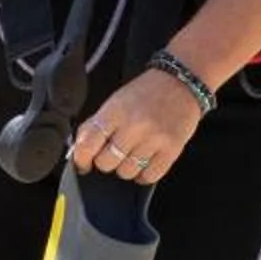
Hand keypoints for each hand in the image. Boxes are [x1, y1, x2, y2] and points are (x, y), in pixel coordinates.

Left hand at [74, 69, 207, 184]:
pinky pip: (149, 177)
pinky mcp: (171, 150)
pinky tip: (146, 162)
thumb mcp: (115, 101)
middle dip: (106, 161)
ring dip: (126, 168)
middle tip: (114, 153)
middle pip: (106, 163)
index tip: (83, 163)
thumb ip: (96, 124)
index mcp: (115, 111)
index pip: (88, 144)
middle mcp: (134, 126)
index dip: (81, 159)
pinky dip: (144, 175)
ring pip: (127, 172)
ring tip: (133, 154)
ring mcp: (154, 139)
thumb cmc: (146, 92)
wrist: (181, 82)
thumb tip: (79, 149)